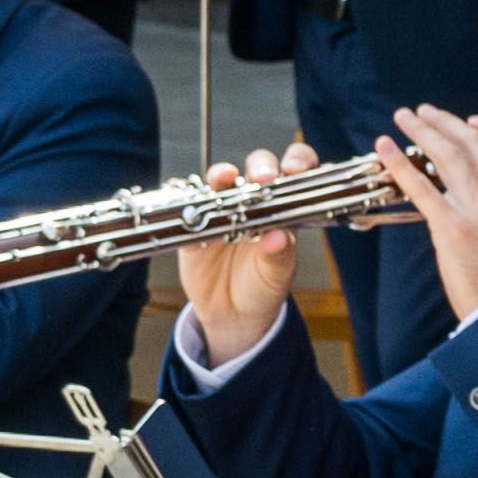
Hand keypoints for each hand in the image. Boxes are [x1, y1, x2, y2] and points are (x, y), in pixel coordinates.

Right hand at [180, 143, 321, 369]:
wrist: (233, 314)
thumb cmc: (263, 288)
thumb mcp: (276, 276)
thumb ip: (278, 256)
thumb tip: (279, 236)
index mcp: (283, 209)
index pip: (295, 175)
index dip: (298, 162)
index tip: (295, 168)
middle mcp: (254, 202)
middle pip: (258, 168)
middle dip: (261, 166)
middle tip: (261, 178)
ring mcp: (223, 209)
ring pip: (221, 179)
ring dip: (221, 174)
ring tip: (222, 178)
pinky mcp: (194, 223)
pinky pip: (186, 202)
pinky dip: (181, 194)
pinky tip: (180, 192)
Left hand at [372, 107, 477, 329]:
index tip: (476, 121)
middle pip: (472, 140)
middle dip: (445, 120)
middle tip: (424, 112)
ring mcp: (474, 208)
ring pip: (447, 154)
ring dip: (422, 131)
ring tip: (404, 118)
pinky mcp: (449, 226)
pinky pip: (422, 188)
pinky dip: (401, 165)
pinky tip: (385, 148)